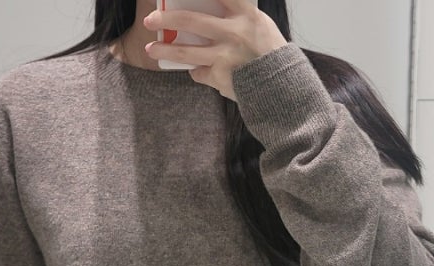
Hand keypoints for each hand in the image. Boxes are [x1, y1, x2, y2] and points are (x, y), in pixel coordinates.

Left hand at [142, 0, 288, 101]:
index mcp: (246, 14)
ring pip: (186, 52)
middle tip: (151, 19)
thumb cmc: (268, 52)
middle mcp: (233, 33)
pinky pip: (198, 72)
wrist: (281, 86)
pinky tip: (197, 69)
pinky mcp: (220, 78)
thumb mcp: (258, 25)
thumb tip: (204, 10)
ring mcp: (225, 57)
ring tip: (151, 49)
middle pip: (191, 20)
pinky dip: (196, 71)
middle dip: (167, 18)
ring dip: (165, 50)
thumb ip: (235, 16)